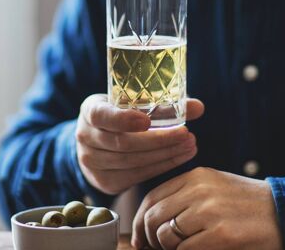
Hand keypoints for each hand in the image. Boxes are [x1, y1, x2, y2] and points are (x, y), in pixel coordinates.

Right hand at [75, 94, 203, 194]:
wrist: (97, 139)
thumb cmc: (119, 114)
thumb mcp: (132, 103)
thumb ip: (164, 104)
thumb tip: (199, 107)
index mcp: (90, 111)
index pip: (102, 116)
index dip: (123, 120)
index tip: (147, 121)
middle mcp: (86, 137)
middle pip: (124, 143)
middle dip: (159, 141)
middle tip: (186, 134)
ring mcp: (91, 162)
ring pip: (131, 162)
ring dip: (164, 156)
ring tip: (189, 146)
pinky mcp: (104, 181)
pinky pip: (135, 176)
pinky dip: (159, 167)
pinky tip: (177, 158)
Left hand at [132, 167, 282, 249]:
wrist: (280, 211)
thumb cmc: (241, 200)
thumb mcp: (211, 186)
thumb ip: (184, 195)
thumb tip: (153, 219)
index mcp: (194, 176)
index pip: (152, 197)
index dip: (139, 219)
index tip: (139, 236)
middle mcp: (199, 190)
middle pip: (154, 216)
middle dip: (147, 237)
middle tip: (152, 248)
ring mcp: (210, 211)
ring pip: (165, 235)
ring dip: (165, 248)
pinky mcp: (222, 234)